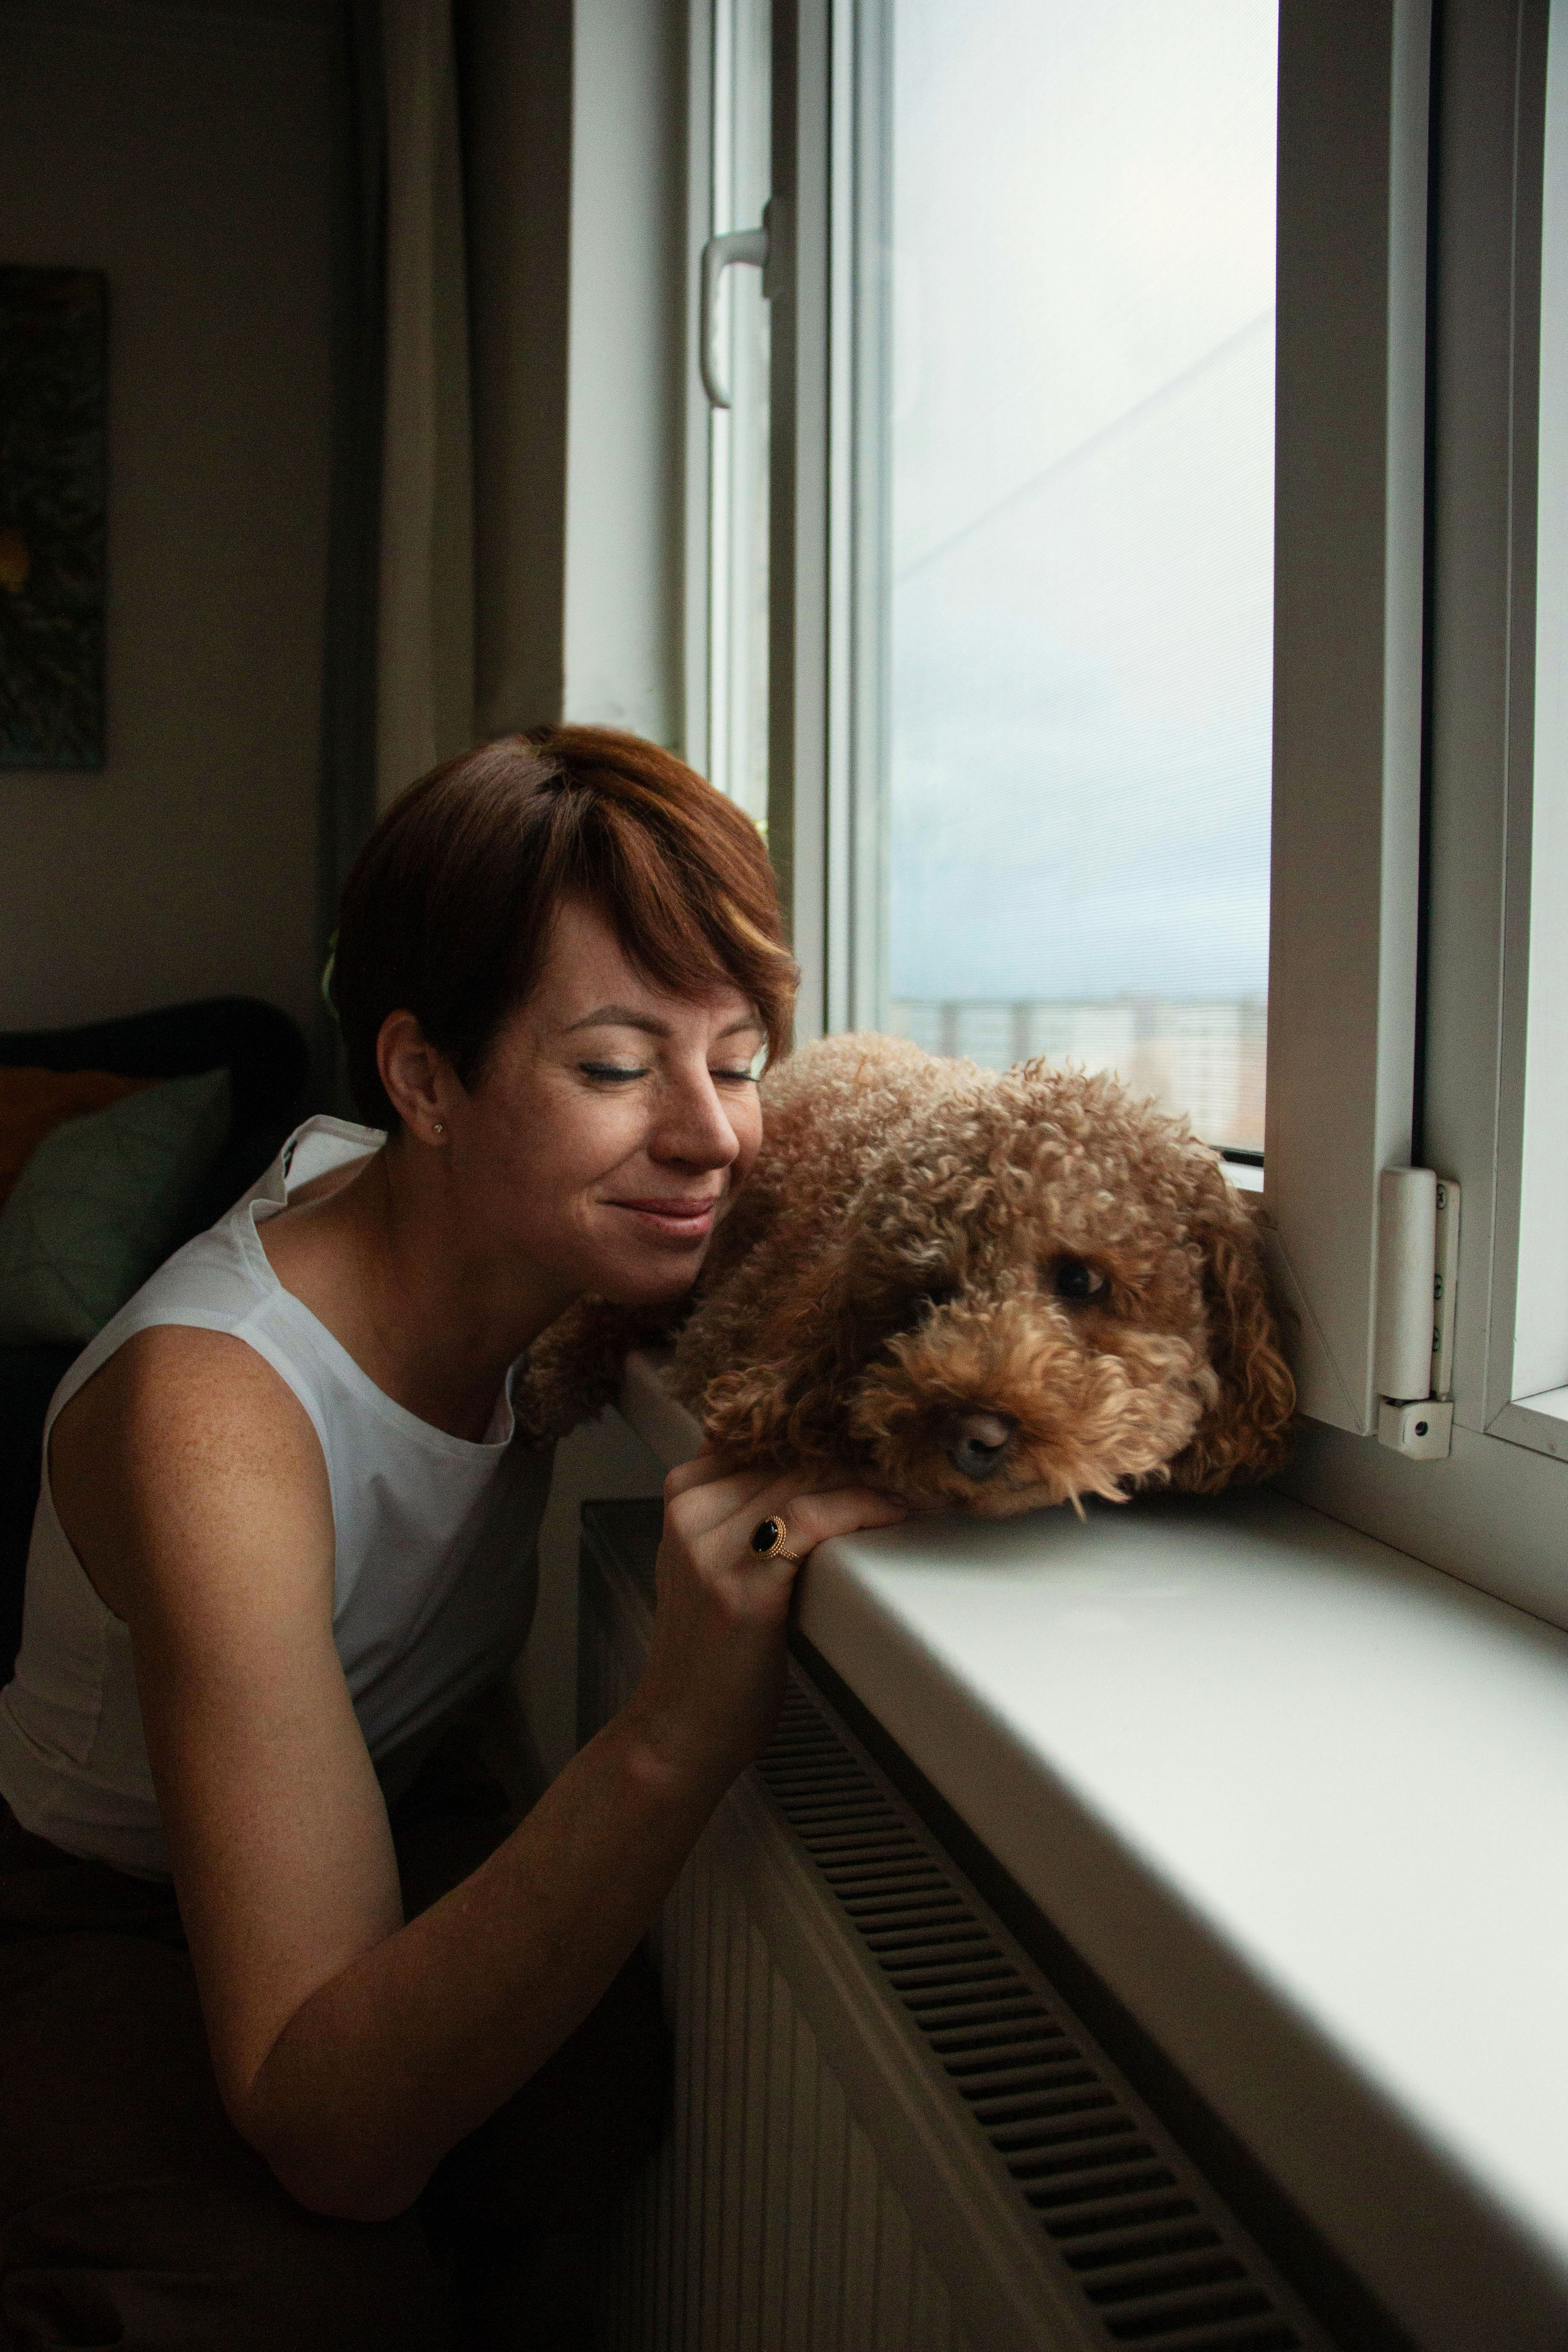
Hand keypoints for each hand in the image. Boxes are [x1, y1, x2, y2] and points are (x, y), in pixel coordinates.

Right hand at [627, 1449, 906, 1790]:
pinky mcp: (741, 1585)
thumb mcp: (710, 1564)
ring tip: (917, 1483)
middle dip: (856, 1455)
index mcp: (683, 1498)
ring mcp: (711, 1548)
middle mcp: (691, 1513)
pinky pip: (813, 1519)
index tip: (878, 1439)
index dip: (827, 1435)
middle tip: (913, 1458)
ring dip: (872, 1479)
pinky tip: (897, 1511)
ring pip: (805, 1480)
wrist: (683, 1727)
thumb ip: (741, 1515)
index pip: (764, 1436)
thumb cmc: (711, 1655)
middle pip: (789, 1455)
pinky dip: (863, 1508)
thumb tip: (815, 1474)